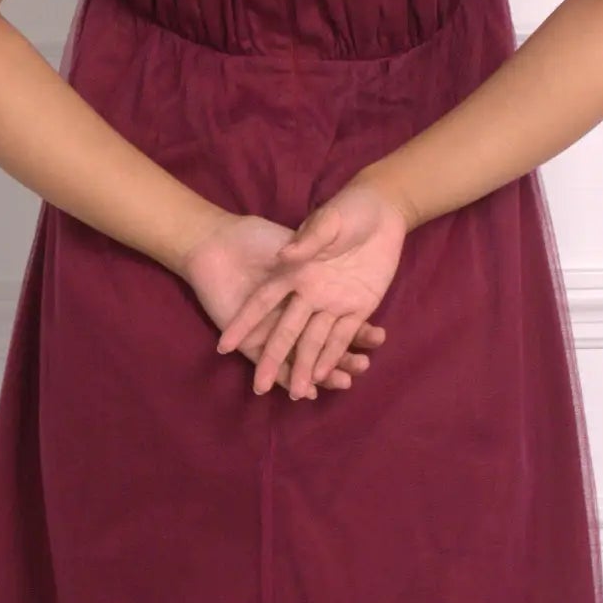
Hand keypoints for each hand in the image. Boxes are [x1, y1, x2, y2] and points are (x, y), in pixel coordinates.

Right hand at [213, 178, 407, 398]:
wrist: (379, 207)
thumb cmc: (348, 210)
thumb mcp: (327, 220)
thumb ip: (307, 239)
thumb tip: (285, 258)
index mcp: (293, 273)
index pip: (260, 304)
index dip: (242, 325)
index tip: (224, 346)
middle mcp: (307, 293)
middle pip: (284, 333)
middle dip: (271, 360)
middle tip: (258, 387)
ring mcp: (331, 302)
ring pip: (313, 341)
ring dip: (305, 367)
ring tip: (298, 395)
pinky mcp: (357, 305)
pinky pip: (342, 335)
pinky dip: (333, 356)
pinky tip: (326, 379)